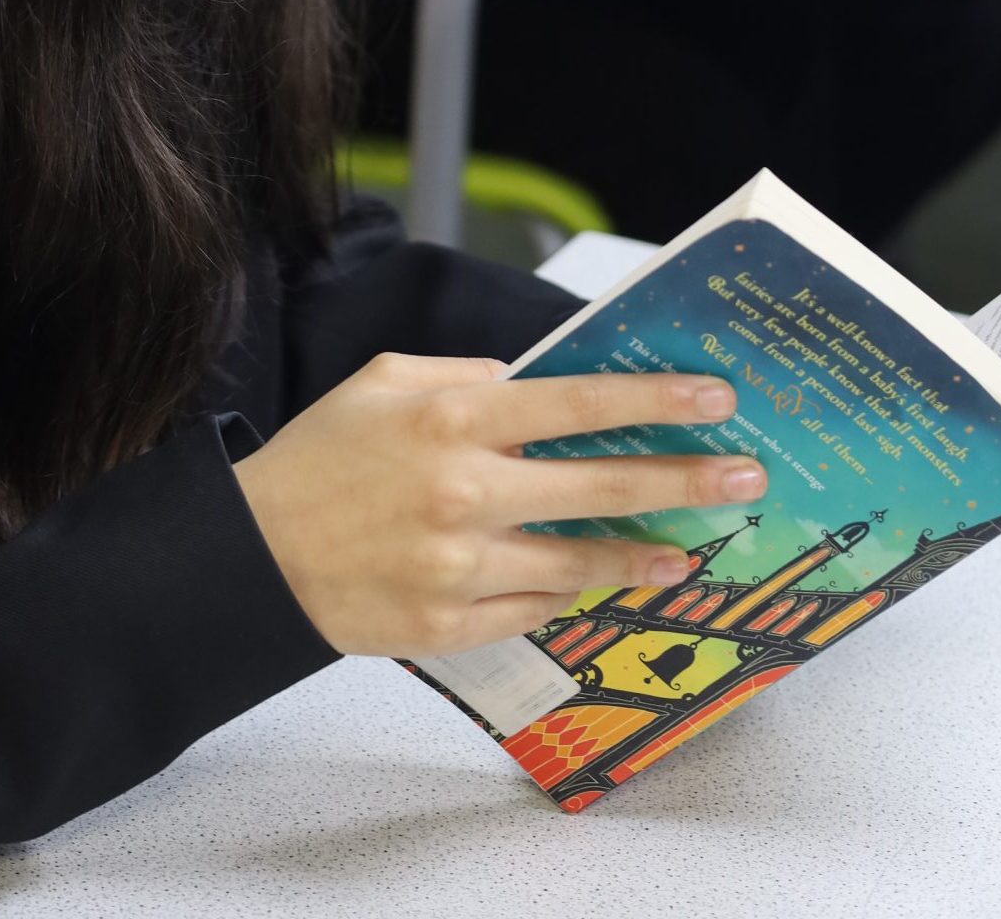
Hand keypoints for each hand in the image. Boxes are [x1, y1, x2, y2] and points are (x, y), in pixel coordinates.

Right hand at [233, 356, 760, 657]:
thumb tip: (527, 386)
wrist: (257, 554)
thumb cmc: (320, 458)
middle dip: (683, 479)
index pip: (576, 403)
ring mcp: (462, 564)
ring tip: (687, 549)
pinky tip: (599, 584)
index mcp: (453, 419)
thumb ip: (463, 378)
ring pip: (578, 561)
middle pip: (599, 484)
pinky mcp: (451, 623)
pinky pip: (531, 608)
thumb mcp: (384, 382)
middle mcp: (466, 490)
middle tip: (743, 478)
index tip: (713, 397)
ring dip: (642, 553)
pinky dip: (567, 595)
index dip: (652, 399)